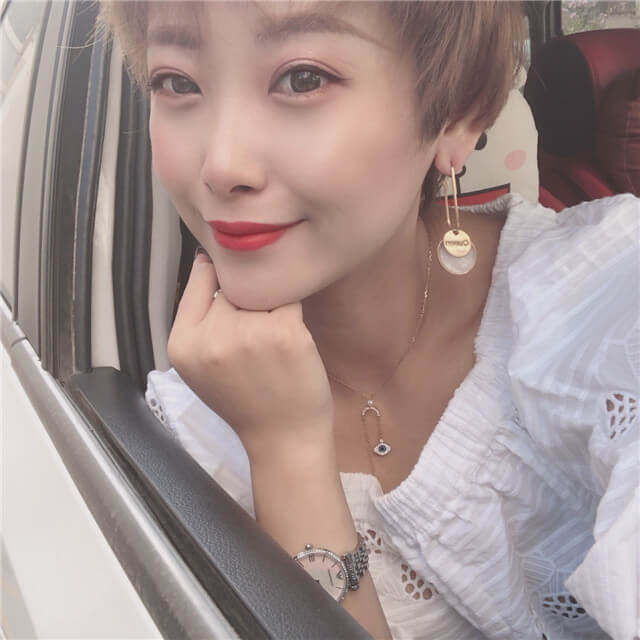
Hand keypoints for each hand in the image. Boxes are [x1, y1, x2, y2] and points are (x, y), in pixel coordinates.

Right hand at [167, 251, 334, 460]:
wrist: (282, 438)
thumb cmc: (244, 400)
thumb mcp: (200, 365)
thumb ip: (198, 320)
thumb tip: (207, 261)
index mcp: (182, 344)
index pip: (200, 279)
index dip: (220, 279)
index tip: (235, 292)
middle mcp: (211, 336)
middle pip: (234, 284)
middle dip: (248, 299)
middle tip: (257, 332)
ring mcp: (249, 332)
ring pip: (264, 289)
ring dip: (272, 306)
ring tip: (273, 341)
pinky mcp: (285, 331)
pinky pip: (291, 299)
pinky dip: (293, 314)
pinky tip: (291, 340)